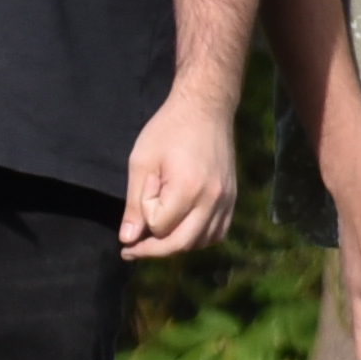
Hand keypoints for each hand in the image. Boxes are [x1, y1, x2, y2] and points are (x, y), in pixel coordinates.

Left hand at [119, 80, 240, 258]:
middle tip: (131, 249)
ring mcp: (226, 201)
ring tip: (156, 235)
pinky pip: (217, 232)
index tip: (142, 193)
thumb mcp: (141, 163)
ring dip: (176, 245)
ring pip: (201, 242)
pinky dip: (198, 238)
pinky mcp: (232, 199)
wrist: (205, 109)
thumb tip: (128, 240)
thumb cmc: (167, 130)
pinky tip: (181, 229)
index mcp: (188, 189)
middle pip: (182, 244)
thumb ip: (134, 204)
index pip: (160, 227)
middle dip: (153, 250)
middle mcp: (212, 200)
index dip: (144, 217)